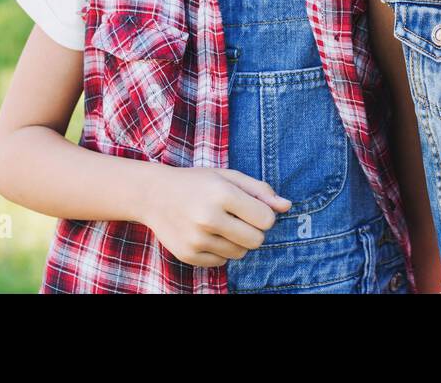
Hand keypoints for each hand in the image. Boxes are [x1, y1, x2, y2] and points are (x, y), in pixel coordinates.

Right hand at [141, 165, 291, 267]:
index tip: (253, 208)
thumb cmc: (197, 182)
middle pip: (256, 241)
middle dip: (254, 231)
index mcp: (222, 194)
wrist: (154, 195)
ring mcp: (196, 239)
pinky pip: (221, 262)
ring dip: (237, 242)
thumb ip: (260, 191)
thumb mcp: (229, 177)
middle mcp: (208, 218)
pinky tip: (207, 234)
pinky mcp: (188, 255)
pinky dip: (220, 251)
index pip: (266, 219)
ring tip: (222, 225)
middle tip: (240, 219)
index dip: (264, 215)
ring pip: (240, 254)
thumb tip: (287, 206)